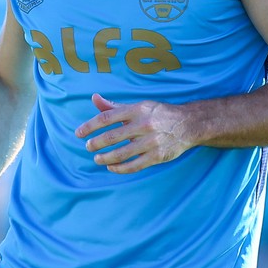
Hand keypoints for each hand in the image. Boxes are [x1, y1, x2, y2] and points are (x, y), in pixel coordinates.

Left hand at [75, 92, 193, 171]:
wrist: (189, 124)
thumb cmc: (158, 114)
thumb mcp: (138, 106)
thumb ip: (114, 106)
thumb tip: (94, 98)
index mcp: (137, 109)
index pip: (106, 118)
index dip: (89, 126)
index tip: (78, 133)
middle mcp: (143, 125)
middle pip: (111, 137)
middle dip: (95, 144)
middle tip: (88, 147)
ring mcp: (151, 141)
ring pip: (121, 154)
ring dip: (105, 158)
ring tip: (97, 159)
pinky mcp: (157, 156)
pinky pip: (134, 166)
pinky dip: (119, 168)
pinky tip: (111, 167)